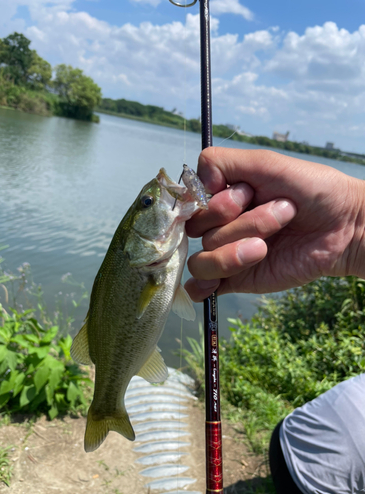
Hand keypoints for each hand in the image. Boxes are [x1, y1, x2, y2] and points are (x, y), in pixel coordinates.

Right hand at [185, 147, 364, 300]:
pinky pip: (201, 287)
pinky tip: (216, 284)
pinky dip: (201, 287)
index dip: (217, 202)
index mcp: (224, 196)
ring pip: (202, 259)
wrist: (345, 226)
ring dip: (235, 251)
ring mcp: (227, 253)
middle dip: (240, 222)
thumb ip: (222, 162)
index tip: (249, 193)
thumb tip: (195, 186)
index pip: (193, 203)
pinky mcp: (237, 279)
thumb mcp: (266, 163)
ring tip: (267, 245)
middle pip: (199, 231)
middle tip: (279, 213)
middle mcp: (222, 224)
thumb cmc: (311, 189)